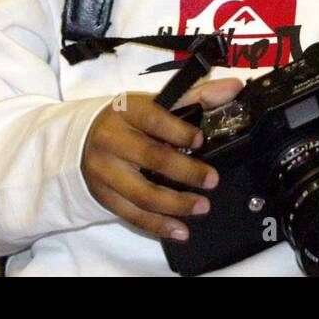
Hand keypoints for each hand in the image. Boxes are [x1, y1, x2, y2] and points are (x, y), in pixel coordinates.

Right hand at [80, 78, 243, 240]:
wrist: (84, 138)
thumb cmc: (131, 119)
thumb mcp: (158, 103)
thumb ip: (197, 97)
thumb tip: (234, 87)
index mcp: (127, 110)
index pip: (153, 119)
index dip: (178, 131)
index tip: (200, 140)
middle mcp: (111, 139)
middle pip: (150, 158)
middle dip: (185, 172)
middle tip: (212, 180)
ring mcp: (104, 170)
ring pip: (141, 193)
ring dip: (175, 204)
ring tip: (203, 207)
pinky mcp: (102, 195)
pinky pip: (131, 215)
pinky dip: (157, 225)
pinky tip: (181, 231)